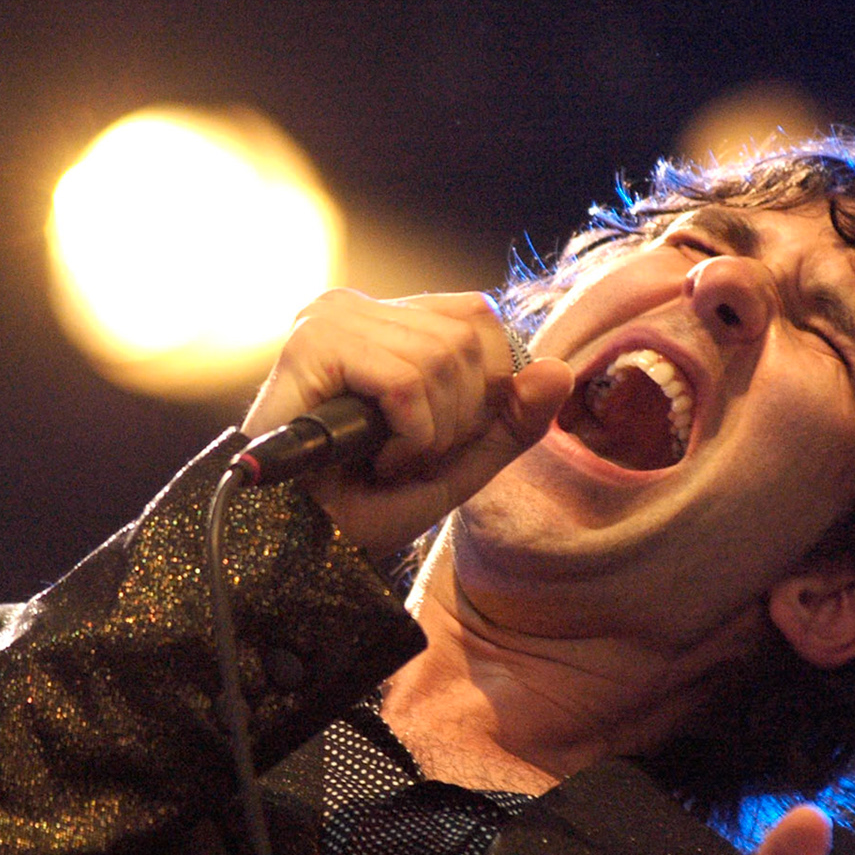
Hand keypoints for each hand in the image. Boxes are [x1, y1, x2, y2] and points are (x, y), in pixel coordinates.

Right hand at [241, 289, 572, 556]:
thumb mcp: (457, 463)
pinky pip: (407, 382)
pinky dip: (409, 435)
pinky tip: (375, 460)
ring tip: (388, 461)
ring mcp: (328, 320)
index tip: (440, 442)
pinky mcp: (312, 346)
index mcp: (384, 321)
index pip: (479, 317)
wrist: (294, 547)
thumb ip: (511, 420)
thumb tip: (560, 369)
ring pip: (443, 358)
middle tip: (412, 457)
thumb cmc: (362, 505)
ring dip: (431, 433)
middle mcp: (353, 307)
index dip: (487, 387)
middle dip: (462, 416)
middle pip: (470, 336)